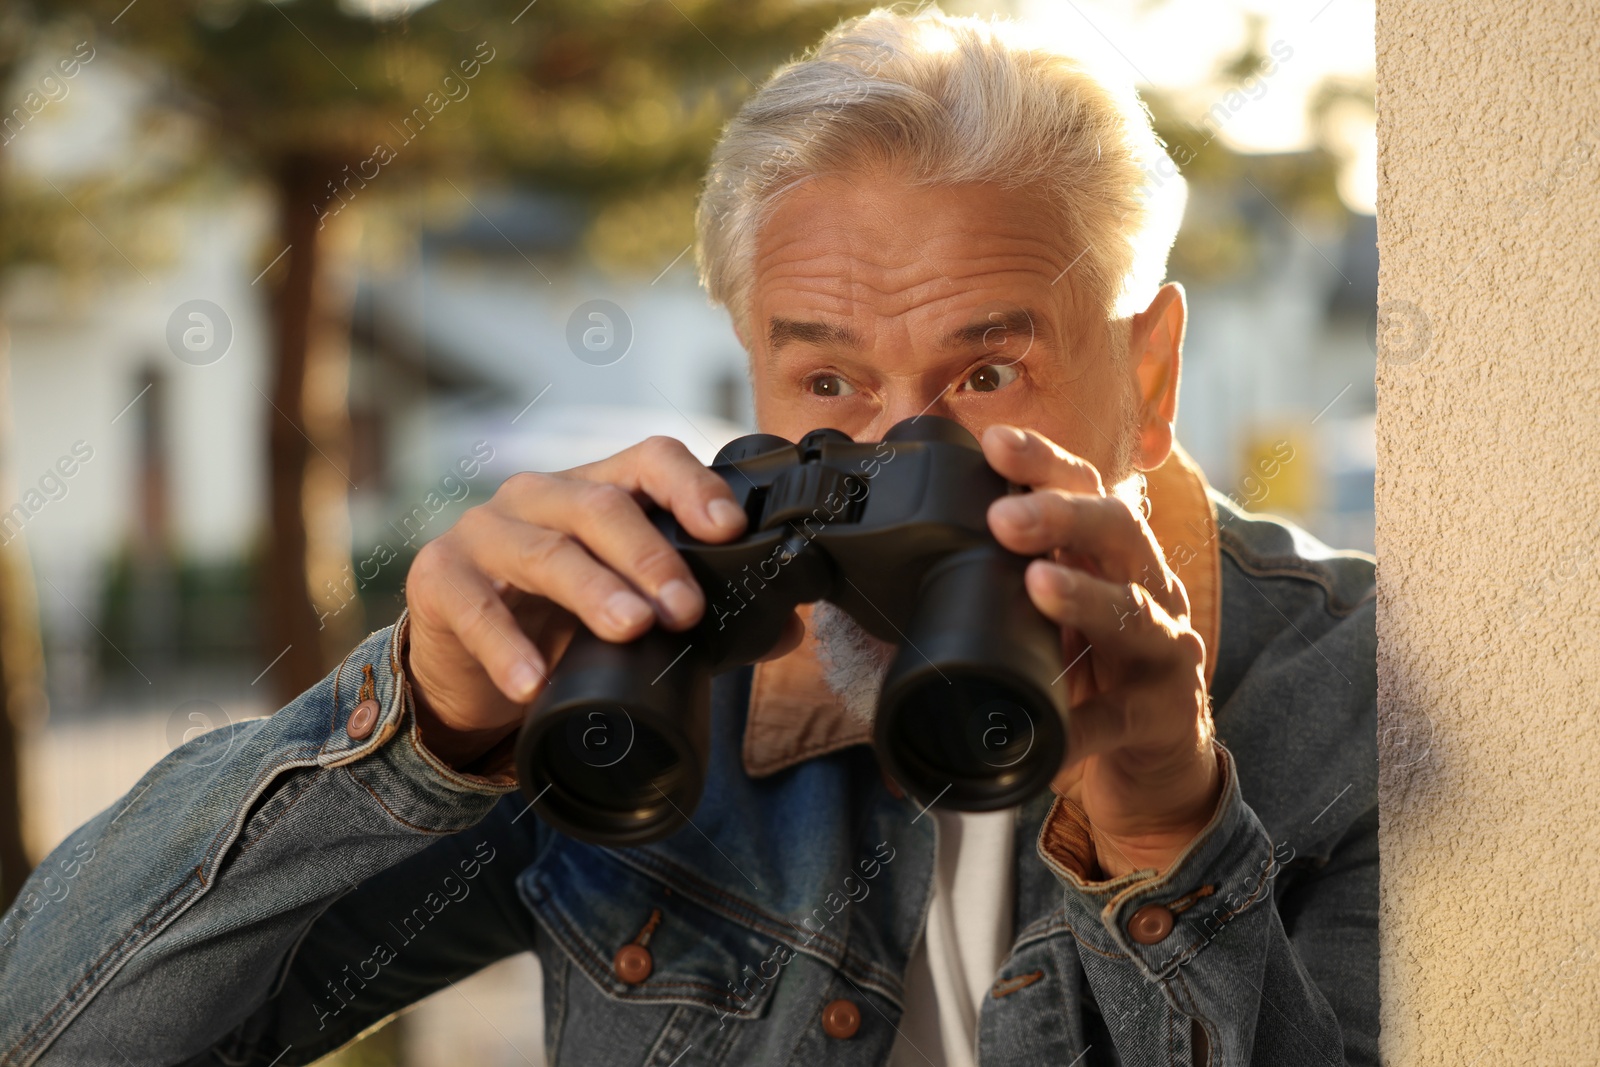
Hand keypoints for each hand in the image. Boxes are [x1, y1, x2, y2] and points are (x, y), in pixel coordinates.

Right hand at [402, 437, 797, 768]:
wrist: (465, 663)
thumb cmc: (557, 621)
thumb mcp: (627, 610)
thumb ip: (699, 615)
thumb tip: (787, 631)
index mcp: (596, 491)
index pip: (648, 461)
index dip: (691, 487)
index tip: (729, 529)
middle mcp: (541, 496)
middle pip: (601, 505)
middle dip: (650, 556)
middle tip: (685, 608)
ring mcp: (485, 531)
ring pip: (546, 549)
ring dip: (593, 589)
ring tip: (630, 629)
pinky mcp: (439, 578)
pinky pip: (476, 608)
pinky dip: (507, 647)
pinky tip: (533, 682)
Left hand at [982, 424, 1219, 878]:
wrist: (1160, 751)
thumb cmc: (1099, 665)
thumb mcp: (1056, 612)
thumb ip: (1008, 579)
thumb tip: (910, 556)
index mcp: (1113, 553)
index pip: (1086, 487)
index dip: (1044, 460)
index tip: (993, 442)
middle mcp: (1149, 585)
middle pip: (1120, 529)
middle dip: (1062, 515)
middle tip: (1002, 519)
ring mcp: (1166, 647)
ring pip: (1135, 611)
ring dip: (1085, 596)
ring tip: (1039, 586)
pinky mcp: (1164, 713)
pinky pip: (1118, 717)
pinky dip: (1081, 724)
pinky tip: (1050, 730)